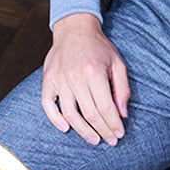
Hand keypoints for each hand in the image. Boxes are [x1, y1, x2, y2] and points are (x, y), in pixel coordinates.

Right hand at [41, 12, 128, 146]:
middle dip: (103, 130)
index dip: (114, 124)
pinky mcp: (48, 79)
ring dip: (83, 131)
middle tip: (111, 140)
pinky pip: (47, 104)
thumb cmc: (99, 47)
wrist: (75, 28)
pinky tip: (66, 128)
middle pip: (90, 114)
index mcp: (94, 72)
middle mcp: (75, 77)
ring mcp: (59, 79)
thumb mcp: (118, 63)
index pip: (106, 107)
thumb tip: (122, 114)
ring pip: (70, 114)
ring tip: (94, 139)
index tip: (120, 133)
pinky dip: (55, 119)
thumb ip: (122, 89)